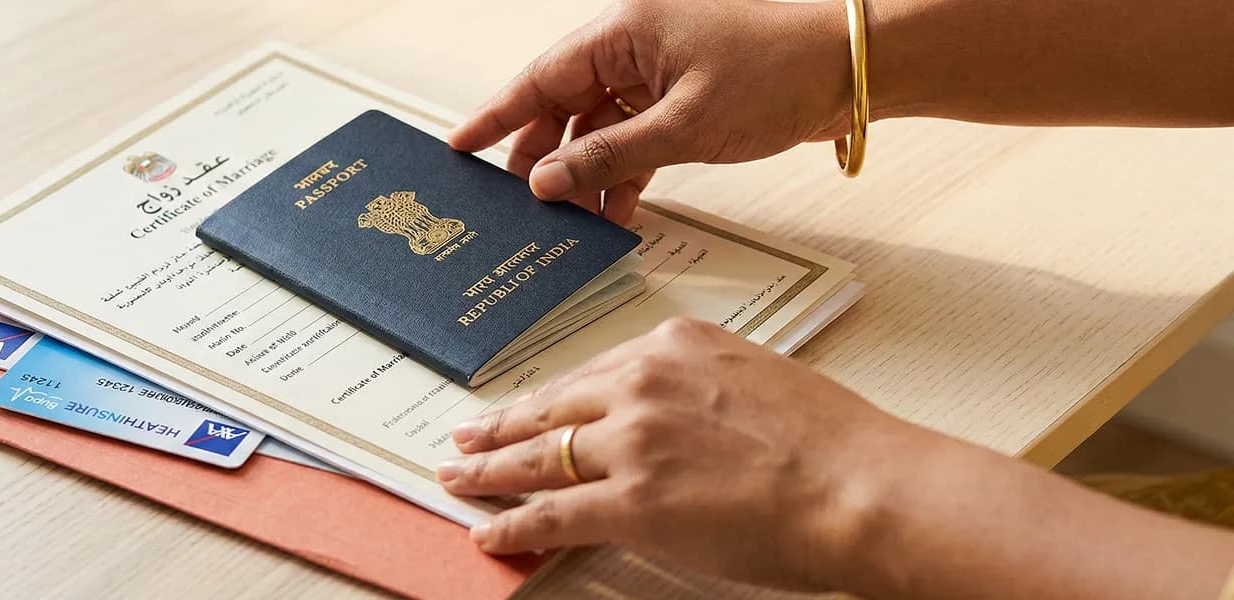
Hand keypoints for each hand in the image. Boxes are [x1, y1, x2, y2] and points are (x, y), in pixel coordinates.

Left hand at [437, 317, 913, 590]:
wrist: (861, 485)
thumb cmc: (832, 441)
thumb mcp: (756, 378)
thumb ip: (700, 389)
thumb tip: (674, 419)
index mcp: (675, 346)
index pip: (591, 374)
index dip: (551, 398)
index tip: (527, 406)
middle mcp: (642, 383)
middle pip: (551, 407)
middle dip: (500, 425)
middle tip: (463, 434)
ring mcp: (631, 442)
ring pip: (537, 456)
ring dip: (488, 470)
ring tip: (455, 477)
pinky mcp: (630, 501)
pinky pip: (551, 513)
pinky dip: (511, 524)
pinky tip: (487, 532)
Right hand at [449, 0, 850, 224]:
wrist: (854, 69)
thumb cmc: (780, 71)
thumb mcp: (684, 126)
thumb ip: (608, 156)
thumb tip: (547, 181)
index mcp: (625, 30)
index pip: (541, 76)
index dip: (498, 114)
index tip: (462, 145)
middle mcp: (637, 43)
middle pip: (565, 101)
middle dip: (543, 153)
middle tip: (519, 200)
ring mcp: (662, 69)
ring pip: (601, 123)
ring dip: (588, 170)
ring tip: (574, 217)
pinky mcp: (688, 93)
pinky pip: (637, 133)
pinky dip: (626, 169)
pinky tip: (619, 209)